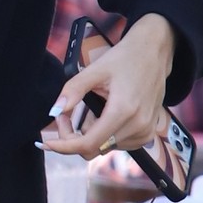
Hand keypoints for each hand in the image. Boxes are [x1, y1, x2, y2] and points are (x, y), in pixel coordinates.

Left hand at [42, 13, 175, 159]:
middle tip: (65, 116)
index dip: (64, 146)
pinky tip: (103, 116)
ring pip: (103, 148)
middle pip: (94, 149)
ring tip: (88, 111)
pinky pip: (116, 145)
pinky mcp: (147, 134)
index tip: (48, 143)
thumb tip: (54, 112)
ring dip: (89, 136)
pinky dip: (103, 135)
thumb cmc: (125, 58)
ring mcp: (144, 132)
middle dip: (73, 138)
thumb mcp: (95, 70)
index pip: (88, 144)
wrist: (154, 53)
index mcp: (124, 111)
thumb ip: (73, 90)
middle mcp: (137, 126)